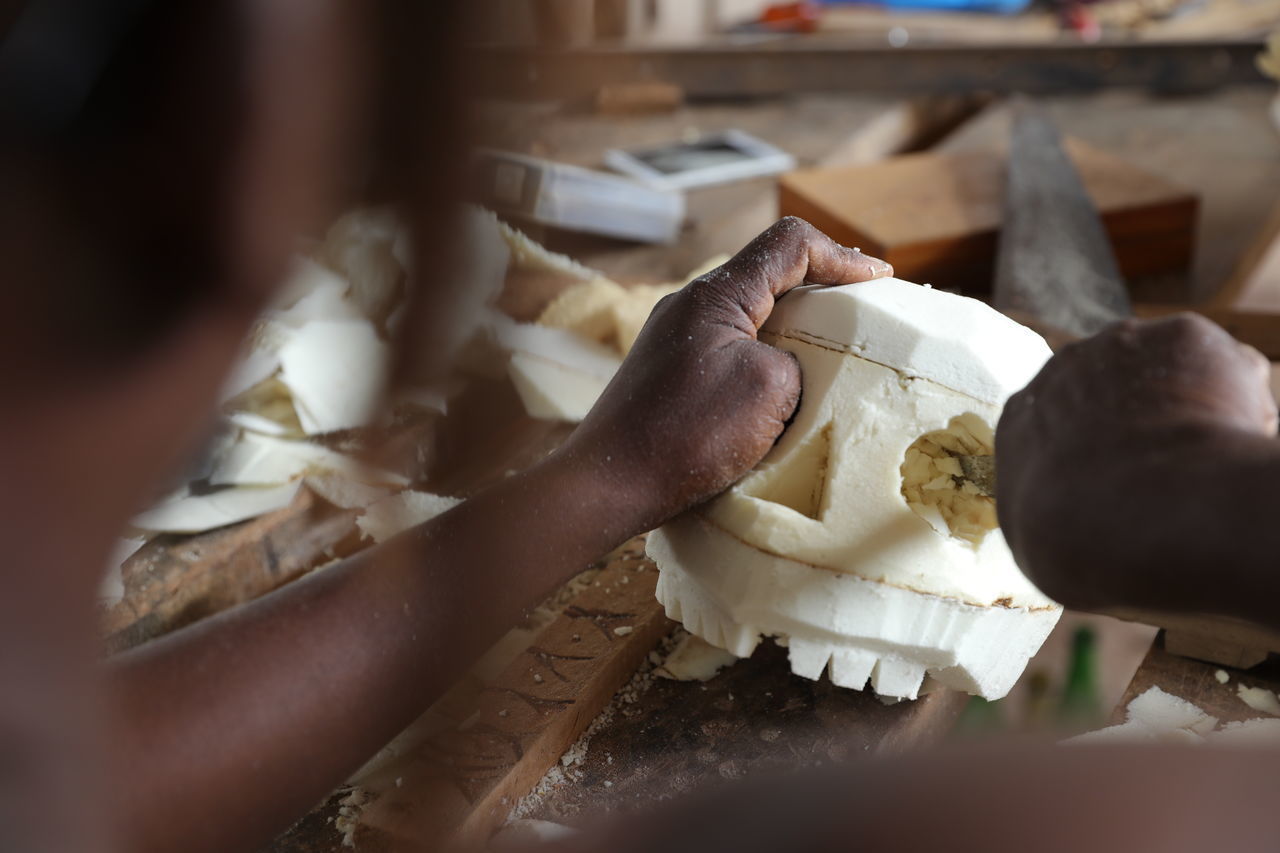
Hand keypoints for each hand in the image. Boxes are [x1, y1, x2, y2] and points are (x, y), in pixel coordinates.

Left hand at [555, 217, 891, 532]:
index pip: (790, 244)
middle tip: (863, 318)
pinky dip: (764, 360)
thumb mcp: (770, 389)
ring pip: (749, 316)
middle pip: (769, 276)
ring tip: (829, 361)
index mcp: (716, 294)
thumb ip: (797, 358)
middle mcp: (690, 305)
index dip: (842, 257)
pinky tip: (780, 396)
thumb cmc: (688, 434)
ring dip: (792, 332)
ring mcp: (675, 339)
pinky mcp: (668, 373)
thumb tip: (792, 367)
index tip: (880, 282)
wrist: (609, 484)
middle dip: (822, 293)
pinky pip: (729, 350)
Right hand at [996, 313, 1276, 608]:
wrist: (1139, 515)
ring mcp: (1124, 345)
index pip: (1060, 423)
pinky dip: (1235, 401)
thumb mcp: (1040, 546)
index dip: (1097, 451)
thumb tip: (1073, 528)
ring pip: (1169, 371)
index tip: (1123, 484)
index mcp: (1023, 417)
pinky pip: (1222, 367)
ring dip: (1190, 408)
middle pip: (1113, 388)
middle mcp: (1065, 367)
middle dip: (1142, 421)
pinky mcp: (1183, 336)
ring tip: (1210, 464)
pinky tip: (1232, 444)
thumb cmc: (1081, 546)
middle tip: (1171, 474)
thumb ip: (1052, 515)